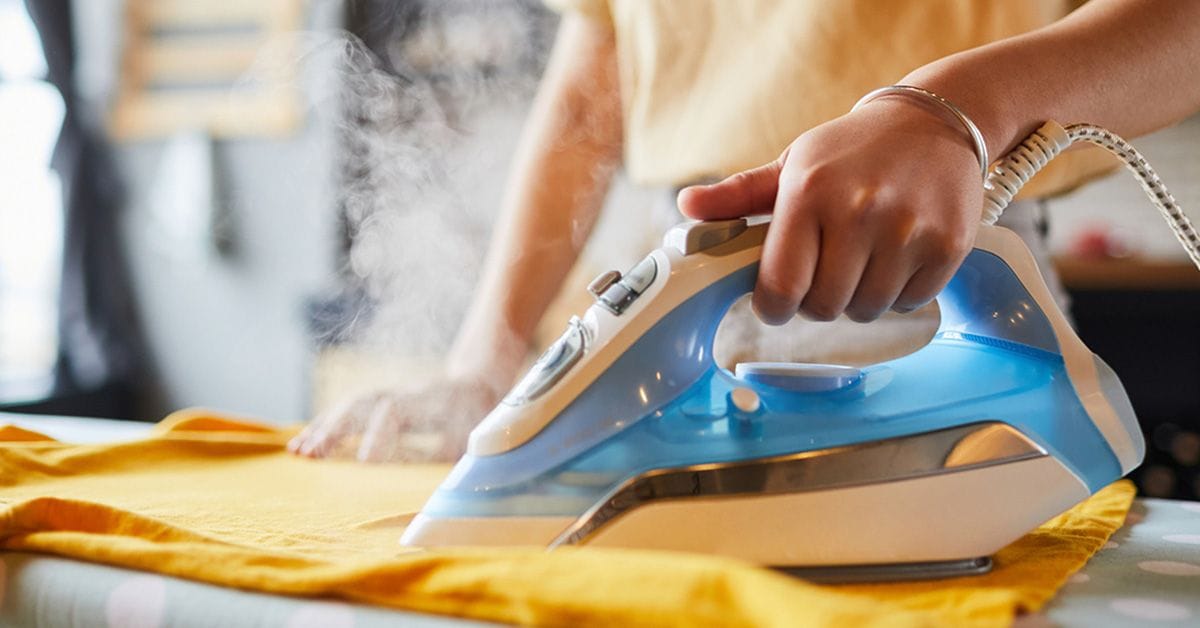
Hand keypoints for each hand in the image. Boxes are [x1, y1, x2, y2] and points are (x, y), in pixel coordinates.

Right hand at [288, 375, 503, 462]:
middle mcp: (405, 393)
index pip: (397, 411)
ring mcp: (389, 395)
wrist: (475, 385)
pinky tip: (302, 444)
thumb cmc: (477, 420)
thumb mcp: (476, 437)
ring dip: (322, 428)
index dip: (379, 434)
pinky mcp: (379, 403)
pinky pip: (346, 412)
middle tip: (312, 457)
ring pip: (350, 407)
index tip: (365, 462)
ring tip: (298, 452)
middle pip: (364, 404)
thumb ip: (454, 454)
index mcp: (431, 401)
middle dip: (336, 430)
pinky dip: (323, 427)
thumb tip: (440, 484)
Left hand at [676, 98, 982, 323]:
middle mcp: (859, 210)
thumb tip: (687, 207)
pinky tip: (896, 257)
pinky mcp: (947, 245)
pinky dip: (899, 293)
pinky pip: (909, 303)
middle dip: (818, 301)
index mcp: (809, 191)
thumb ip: (738, 194)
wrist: (933, 123)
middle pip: (823, 308)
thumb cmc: (851, 151)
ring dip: (858, 299)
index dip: (773, 306)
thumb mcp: (793, 164)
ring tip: (862, 261)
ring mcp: (907, 229)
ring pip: (866, 310)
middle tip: (826, 271)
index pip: (780, 286)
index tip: (778, 299)